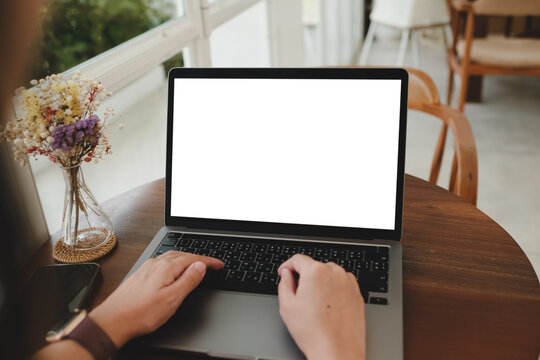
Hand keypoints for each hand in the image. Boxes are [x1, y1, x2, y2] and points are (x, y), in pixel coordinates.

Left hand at [89, 251, 223, 347]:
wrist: (112, 320)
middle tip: (211, 264)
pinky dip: (174, 263)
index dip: (209, 261)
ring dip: (186, 259)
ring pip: (171, 257)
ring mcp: (147, 268)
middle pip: (182, 255)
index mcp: (166, 267)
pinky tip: (172, 270)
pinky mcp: (140, 274)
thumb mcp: (172, 299)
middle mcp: (156, 264)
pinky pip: (162, 262)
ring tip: (195, 265)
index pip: (193, 259)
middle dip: (198, 258)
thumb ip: (188, 280)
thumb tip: (200, 266)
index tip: (219, 264)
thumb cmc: (140, 313)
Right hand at [277, 255, 365, 359]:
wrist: (337, 351)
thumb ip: (284, 283)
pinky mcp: (357, 294)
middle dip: (305, 277)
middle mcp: (335, 273)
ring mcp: (349, 283)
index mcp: (316, 272)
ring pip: (329, 275)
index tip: (285, 272)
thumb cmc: (313, 332)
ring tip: (315, 305)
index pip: (298, 259)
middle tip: (299, 295)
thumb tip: (287, 274)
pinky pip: (342, 285)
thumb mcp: (287, 305)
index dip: (287, 265)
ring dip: (321, 283)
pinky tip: (328, 308)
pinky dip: (334, 291)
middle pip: (315, 267)